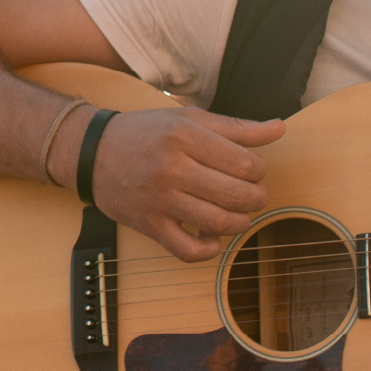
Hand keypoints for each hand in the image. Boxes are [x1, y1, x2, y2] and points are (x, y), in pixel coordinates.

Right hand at [63, 106, 281, 261]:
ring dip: (239, 222)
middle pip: (238, 195)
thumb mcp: (188, 119)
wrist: (91, 152)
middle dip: (255, 198)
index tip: (248, 170)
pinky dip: (209, 249)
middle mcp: (171, 167)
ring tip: (234, 213)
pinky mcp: (149, 224)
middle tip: (248, 193)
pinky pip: (189, 251)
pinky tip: (211, 235)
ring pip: (220, 223)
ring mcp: (159, 199)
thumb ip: (236, 127)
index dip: (258, 171)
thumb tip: (279, 129)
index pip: (247, 164)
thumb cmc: (145, 133)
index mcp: (184, 136)